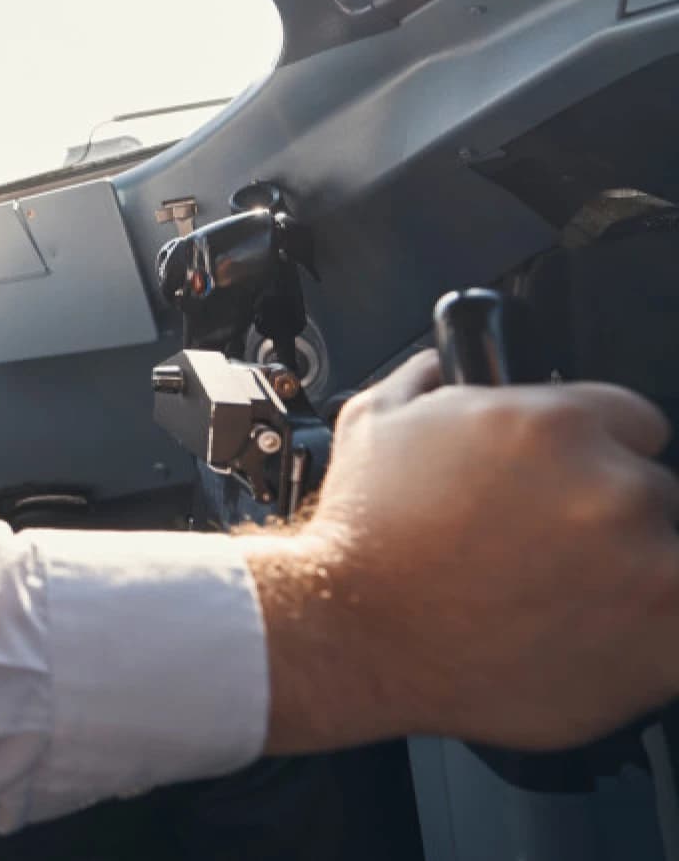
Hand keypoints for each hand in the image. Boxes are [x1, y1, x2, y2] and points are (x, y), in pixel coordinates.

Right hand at [246, 352, 678, 753]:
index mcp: (555, 424)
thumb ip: (430, 378)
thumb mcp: (376, 421)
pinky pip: (678, 630)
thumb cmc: (363, 538)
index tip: (567, 485)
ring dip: (630, 575)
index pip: (633, 422)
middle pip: (653, 492)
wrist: (354, 635)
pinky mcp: (662, 640)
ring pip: (670, 559)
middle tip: (544, 549)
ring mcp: (645, 566)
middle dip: (605, 517)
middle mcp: (610, 487)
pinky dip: (648, 634)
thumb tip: (449, 360)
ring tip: (556, 599)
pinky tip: (589, 636)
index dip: (596, 452)